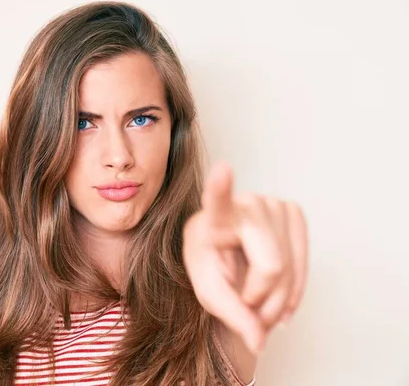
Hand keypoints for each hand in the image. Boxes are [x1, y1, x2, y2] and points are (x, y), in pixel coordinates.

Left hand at [182, 161, 307, 354]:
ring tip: (258, 301)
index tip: (222, 169)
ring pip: (290, 270)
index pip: (217, 202)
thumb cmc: (212, 268)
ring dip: (277, 300)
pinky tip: (280, 299)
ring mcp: (272, 204)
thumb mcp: (210, 294)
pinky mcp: (293, 212)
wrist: (228, 258)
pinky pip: (303, 264)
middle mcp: (245, 204)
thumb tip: (258, 343)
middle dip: (262, 298)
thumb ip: (233, 317)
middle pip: (271, 267)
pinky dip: (293, 291)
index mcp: (213, 219)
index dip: (221, 187)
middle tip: (248, 304)